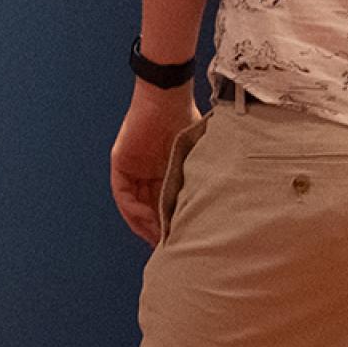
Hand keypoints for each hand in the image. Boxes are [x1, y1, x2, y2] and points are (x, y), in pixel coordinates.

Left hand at [110, 83, 200, 245]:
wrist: (167, 97)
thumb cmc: (187, 119)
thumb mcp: (200, 155)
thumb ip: (204, 174)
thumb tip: (227, 201)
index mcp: (167, 170)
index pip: (167, 204)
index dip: (173, 223)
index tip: (184, 240)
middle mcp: (148, 173)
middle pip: (150, 209)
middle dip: (159, 231)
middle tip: (171, 249)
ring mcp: (133, 170)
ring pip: (135, 206)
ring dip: (145, 225)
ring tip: (159, 240)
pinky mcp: (121, 165)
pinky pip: (123, 195)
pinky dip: (133, 210)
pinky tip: (147, 220)